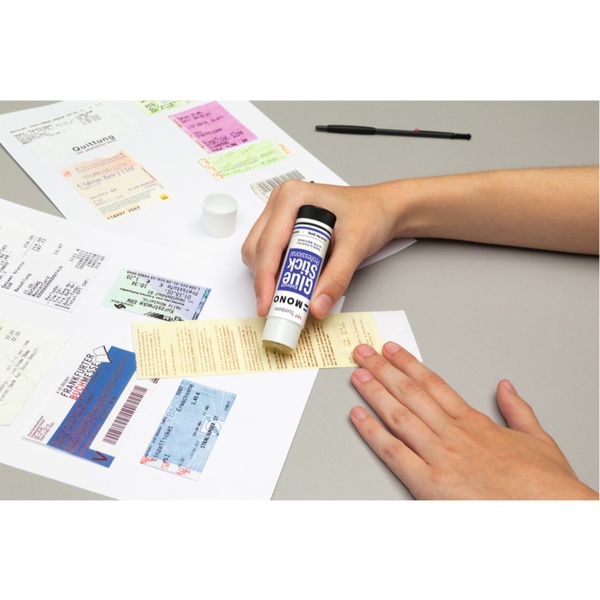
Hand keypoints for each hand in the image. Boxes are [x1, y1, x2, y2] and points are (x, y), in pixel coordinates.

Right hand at [241, 179, 402, 318]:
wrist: (383, 209)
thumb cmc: (371, 214)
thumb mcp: (356, 246)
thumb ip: (336, 278)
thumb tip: (317, 306)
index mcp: (292, 197)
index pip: (268, 244)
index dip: (265, 278)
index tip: (267, 305)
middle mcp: (281, 203)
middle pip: (257, 250)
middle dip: (266, 280)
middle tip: (280, 306)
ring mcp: (279, 214)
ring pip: (259, 254)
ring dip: (271, 277)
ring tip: (291, 295)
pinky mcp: (284, 227)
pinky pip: (270, 254)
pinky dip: (278, 272)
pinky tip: (294, 282)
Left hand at [349, 342, 598, 499]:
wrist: (551, 515)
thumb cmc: (544, 485)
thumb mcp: (537, 439)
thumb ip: (517, 410)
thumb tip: (506, 387)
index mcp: (474, 423)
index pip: (433, 385)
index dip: (408, 365)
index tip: (391, 351)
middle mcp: (452, 434)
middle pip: (410, 393)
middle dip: (383, 370)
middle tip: (363, 354)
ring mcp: (439, 456)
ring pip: (398, 416)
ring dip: (374, 392)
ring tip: (357, 375)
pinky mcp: (429, 483)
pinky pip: (393, 452)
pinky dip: (372, 433)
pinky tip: (358, 416)